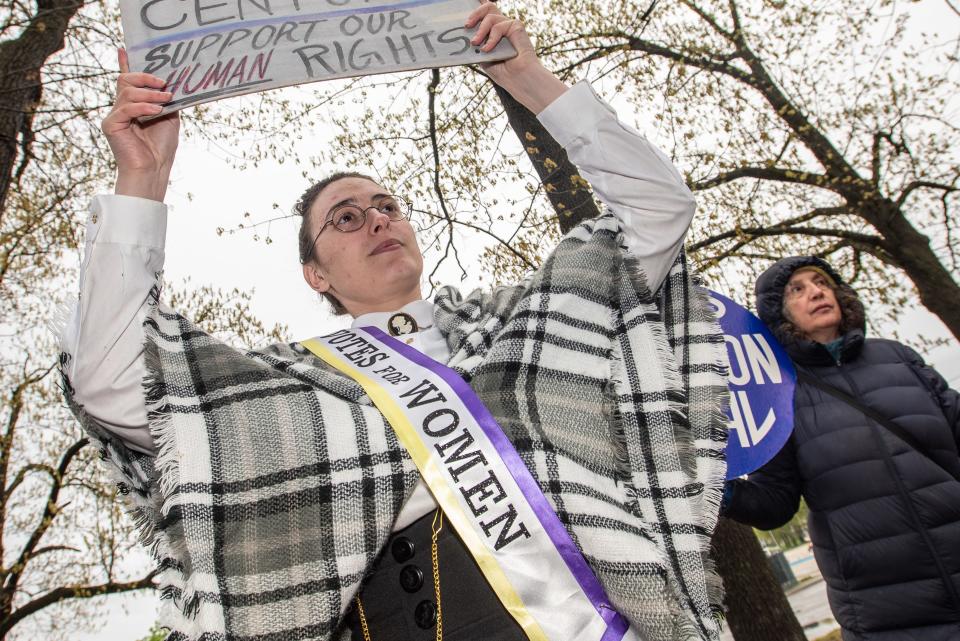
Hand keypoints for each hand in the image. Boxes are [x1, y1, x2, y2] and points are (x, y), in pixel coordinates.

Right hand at [102, 49, 179, 201]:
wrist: (154, 169)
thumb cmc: (161, 147)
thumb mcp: (169, 118)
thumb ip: (165, 101)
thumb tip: (171, 84)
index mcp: (134, 106)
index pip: (127, 81)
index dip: (125, 64)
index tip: (125, 48)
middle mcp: (121, 108)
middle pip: (126, 81)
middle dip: (146, 78)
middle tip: (164, 83)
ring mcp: (115, 116)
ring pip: (127, 92)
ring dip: (150, 94)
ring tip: (166, 100)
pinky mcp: (111, 125)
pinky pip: (125, 108)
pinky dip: (143, 107)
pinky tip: (156, 111)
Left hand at [465, 2, 567, 112]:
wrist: (519, 80)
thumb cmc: (504, 73)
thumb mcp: (483, 58)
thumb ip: (476, 44)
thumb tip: (464, 35)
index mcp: (495, 33)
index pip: (485, 15)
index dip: (476, 11)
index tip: (465, 19)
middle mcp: (502, 27)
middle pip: (488, 8)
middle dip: (475, 14)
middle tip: (467, 26)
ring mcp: (509, 26)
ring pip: (490, 15)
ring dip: (480, 30)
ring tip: (476, 43)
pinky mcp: (516, 27)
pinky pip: (498, 25)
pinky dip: (491, 38)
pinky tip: (488, 49)